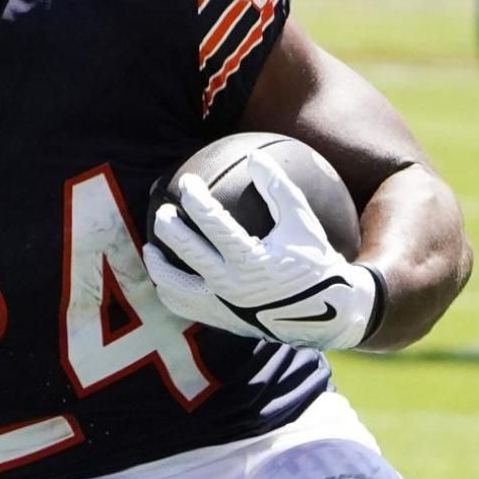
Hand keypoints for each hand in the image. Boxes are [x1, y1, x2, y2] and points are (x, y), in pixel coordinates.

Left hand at [143, 155, 382, 350]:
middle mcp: (232, 284)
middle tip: (164, 210)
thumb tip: (254, 158)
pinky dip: (170, 292)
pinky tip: (166, 279)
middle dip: (169, 225)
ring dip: (158, 265)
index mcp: (251, 259)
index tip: (188, 182)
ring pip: (175, 285)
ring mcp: (223, 305)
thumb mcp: (302, 222)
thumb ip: (278, 189)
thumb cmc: (314, 262)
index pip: (211, 222)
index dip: (195, 198)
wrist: (327, 313)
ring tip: (150, 248)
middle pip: (185, 250)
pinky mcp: (221, 319)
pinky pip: (184, 307)